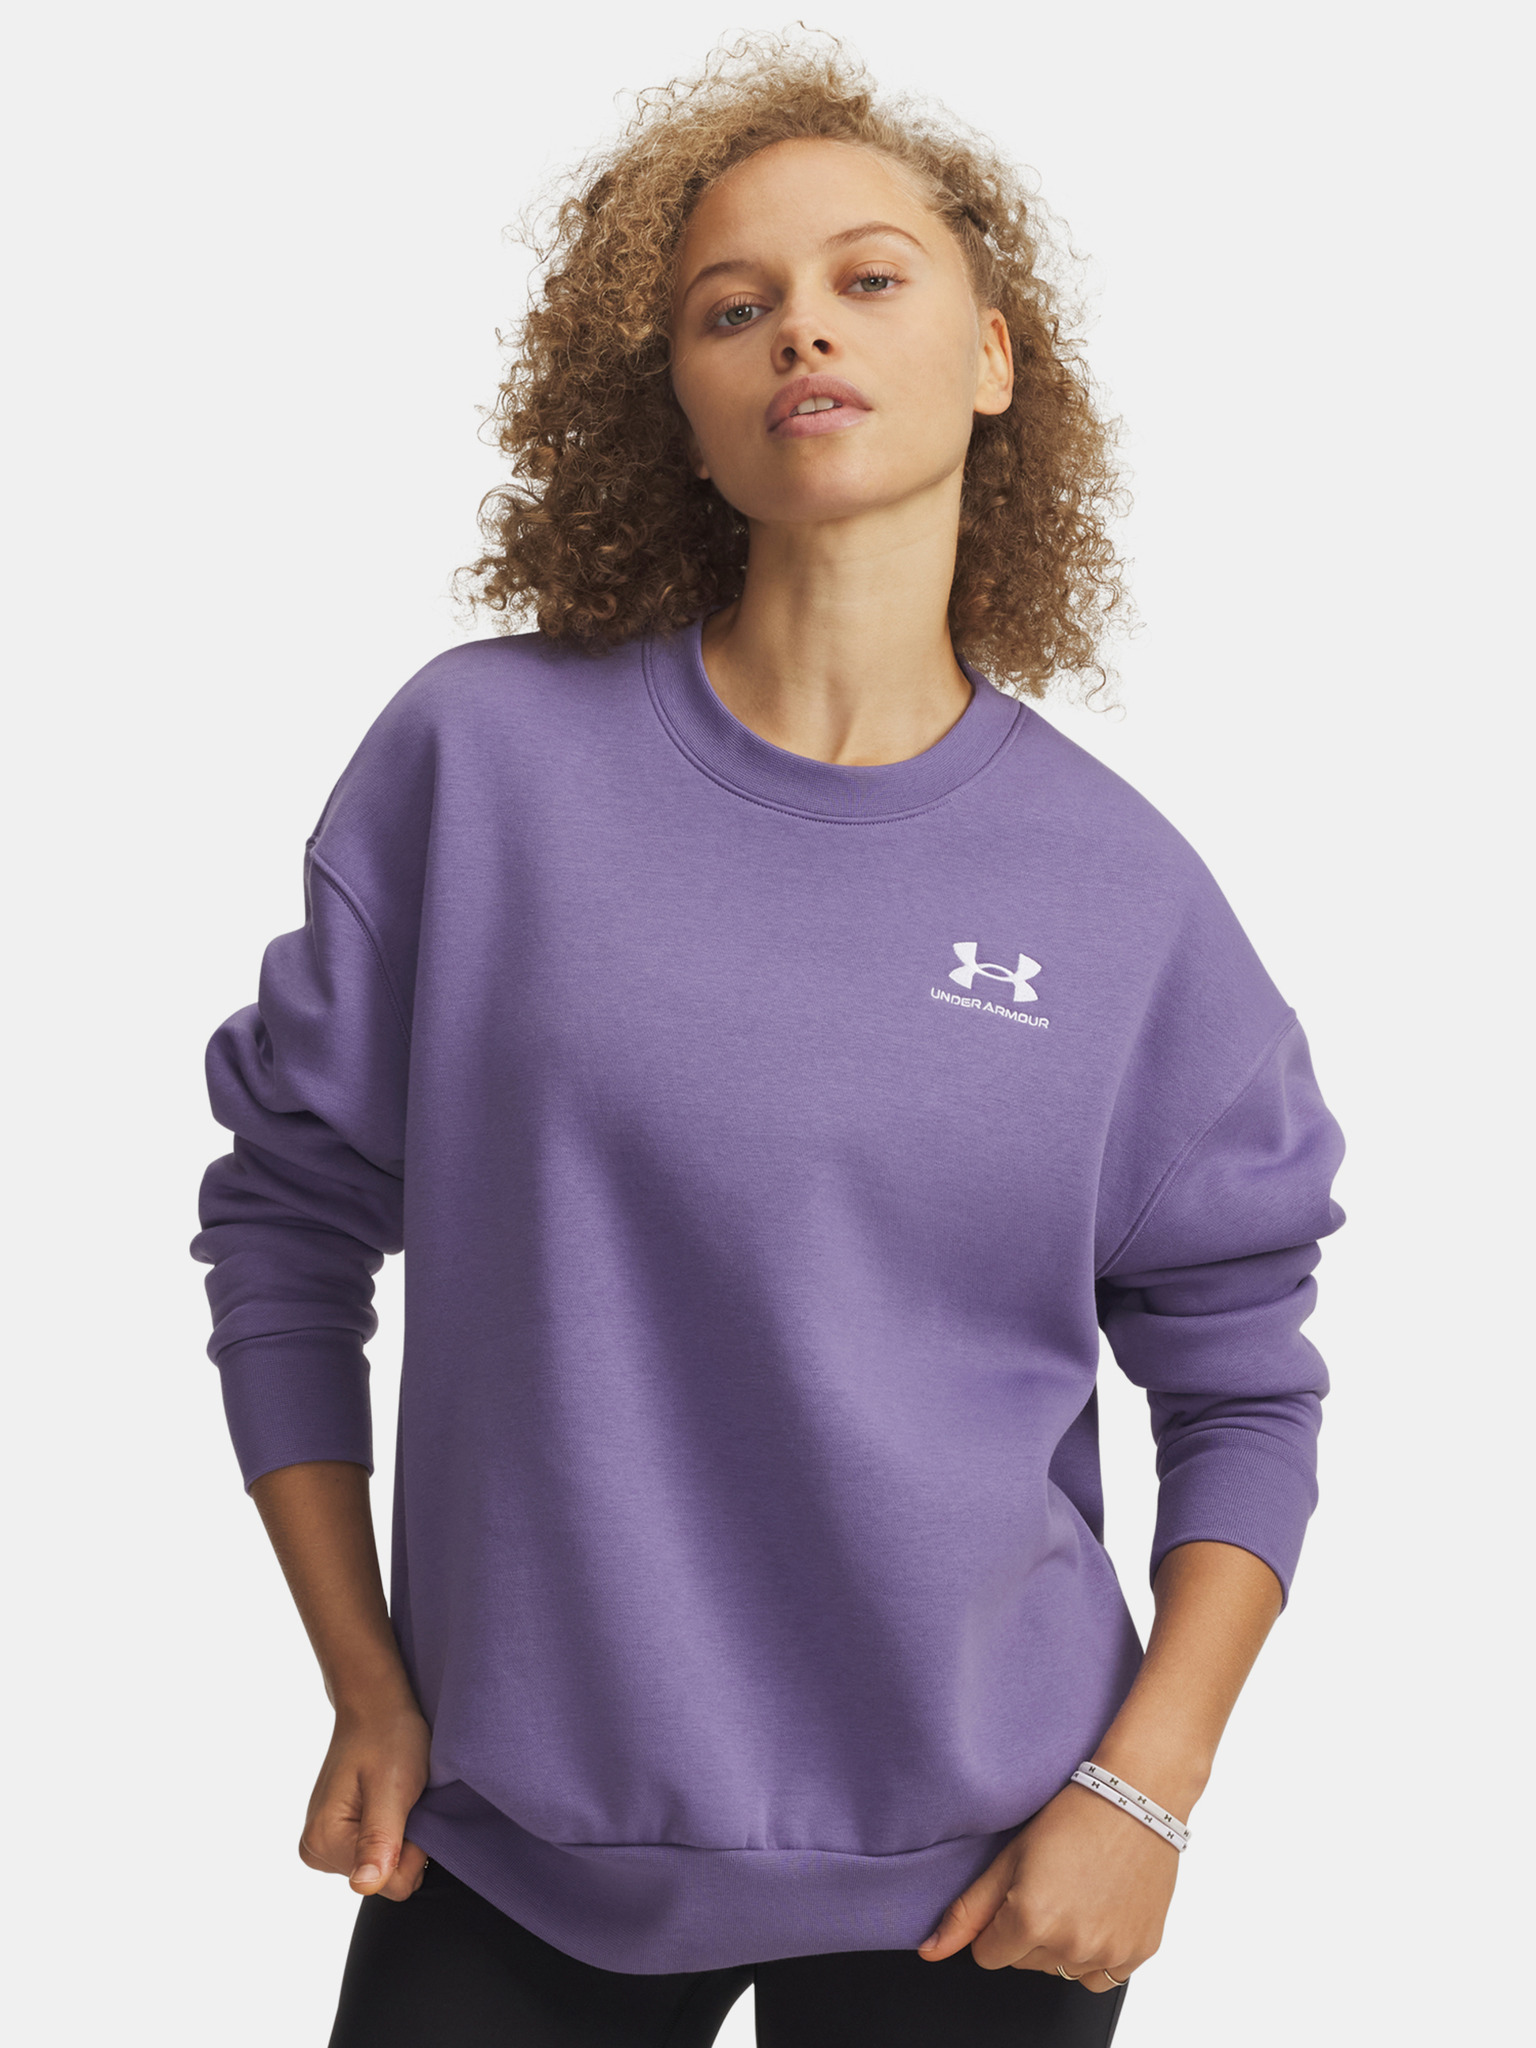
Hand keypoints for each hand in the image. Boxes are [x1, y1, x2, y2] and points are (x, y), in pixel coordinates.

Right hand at [298, 1698, 432, 1902]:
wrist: (375, 1706)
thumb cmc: (389, 1737)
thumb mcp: (392, 1787)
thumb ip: (378, 1839)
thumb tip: (363, 1886)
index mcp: (324, 1839)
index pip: (391, 1884)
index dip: (412, 1850)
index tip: (407, 1808)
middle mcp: (315, 1848)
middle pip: (384, 1880)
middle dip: (404, 1843)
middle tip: (401, 1799)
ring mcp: (323, 1843)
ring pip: (382, 1869)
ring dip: (397, 1835)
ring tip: (392, 1796)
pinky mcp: (334, 1836)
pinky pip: (375, 1855)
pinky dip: (389, 1830)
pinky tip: (385, 1801)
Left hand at [917, 1777, 1179, 1987]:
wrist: (1136, 1800)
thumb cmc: (1072, 1816)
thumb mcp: (1009, 1857)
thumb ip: (967, 1912)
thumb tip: (930, 1951)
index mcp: (1032, 1920)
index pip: (988, 1956)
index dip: (996, 1924)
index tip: (1015, 1893)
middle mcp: (1071, 1944)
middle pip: (1025, 1963)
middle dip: (1028, 1932)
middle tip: (1050, 1884)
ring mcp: (1108, 1953)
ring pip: (1061, 1971)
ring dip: (1062, 1944)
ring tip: (1077, 1893)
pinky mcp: (1139, 1953)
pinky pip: (1101, 1977)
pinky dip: (1096, 1953)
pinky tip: (1100, 1910)